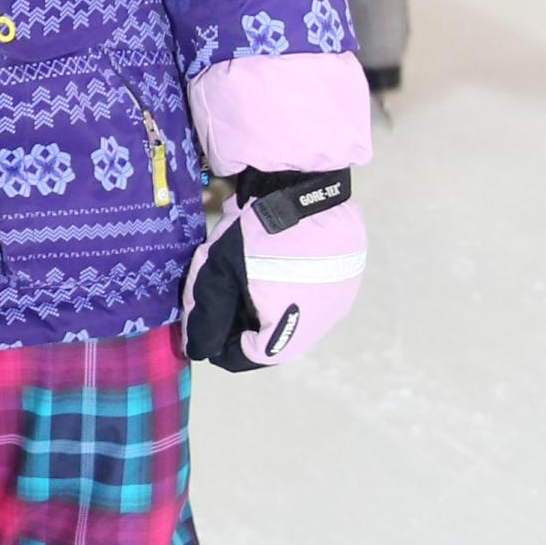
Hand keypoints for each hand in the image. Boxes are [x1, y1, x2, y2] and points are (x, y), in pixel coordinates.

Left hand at [184, 167, 363, 374]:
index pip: (244, 357)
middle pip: (269, 337)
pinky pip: (309, 293)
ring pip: (289, 315)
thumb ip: (206, 317)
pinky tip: (269, 260)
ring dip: (261, 302)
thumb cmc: (258, 236)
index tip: (201, 318)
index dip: (216, 343)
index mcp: (290, 335)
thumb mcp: (219, 275)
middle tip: (219, 288)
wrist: (305, 186)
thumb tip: (199, 349)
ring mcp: (337, 300)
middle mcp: (320, 325)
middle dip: (238, 319)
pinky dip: (286, 286)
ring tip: (242, 271)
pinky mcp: (346, 276)